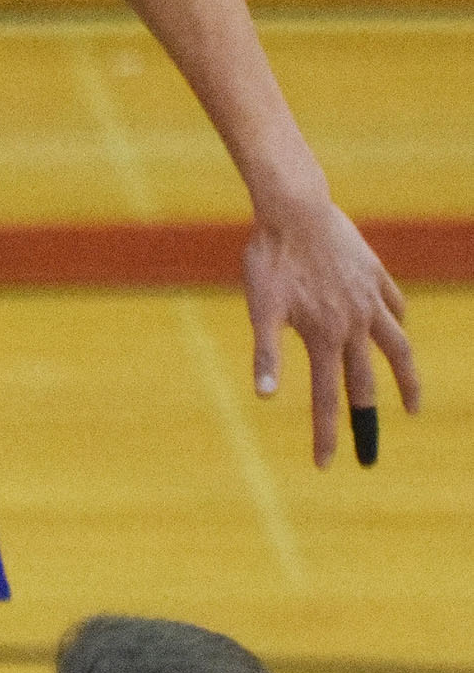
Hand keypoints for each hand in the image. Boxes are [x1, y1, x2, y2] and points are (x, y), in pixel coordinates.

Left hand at [244, 195, 420, 466]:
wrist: (293, 206)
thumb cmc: (269, 256)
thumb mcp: (261, 306)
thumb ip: (266, 353)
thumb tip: (265, 398)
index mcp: (324, 336)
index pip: (327, 399)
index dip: (325, 435)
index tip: (325, 466)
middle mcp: (354, 323)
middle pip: (365, 384)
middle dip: (365, 424)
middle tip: (368, 458)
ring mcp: (369, 298)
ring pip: (398, 346)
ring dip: (406, 379)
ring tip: (412, 404)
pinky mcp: (373, 272)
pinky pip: (394, 303)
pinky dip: (398, 320)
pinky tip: (397, 326)